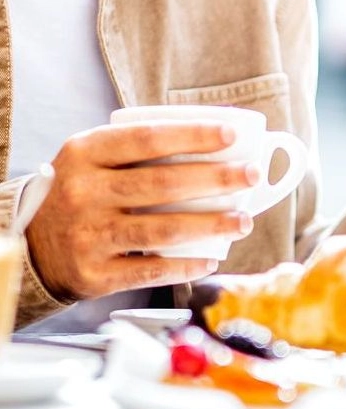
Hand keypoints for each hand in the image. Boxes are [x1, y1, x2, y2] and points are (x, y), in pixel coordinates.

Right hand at [26, 123, 258, 300]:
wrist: (32, 246)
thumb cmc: (80, 194)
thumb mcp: (91, 161)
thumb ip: (137, 151)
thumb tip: (215, 145)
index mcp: (84, 154)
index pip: (146, 139)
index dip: (192, 136)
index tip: (231, 136)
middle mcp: (84, 193)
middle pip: (162, 184)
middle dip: (216, 179)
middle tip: (251, 175)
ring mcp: (89, 235)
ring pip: (164, 228)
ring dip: (212, 225)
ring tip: (244, 221)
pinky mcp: (96, 273)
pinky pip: (152, 268)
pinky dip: (187, 265)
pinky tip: (213, 258)